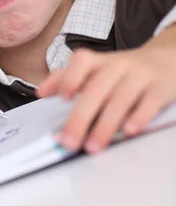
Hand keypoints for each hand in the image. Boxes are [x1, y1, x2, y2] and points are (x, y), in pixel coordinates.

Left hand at [37, 30, 175, 152]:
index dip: (70, 77)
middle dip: (80, 117)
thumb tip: (41, 91)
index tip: (62, 97)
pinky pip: (149, 102)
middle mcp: (118, 66)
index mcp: (100, 62)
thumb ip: (67, 77)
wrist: (167, 59)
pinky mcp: (161, 88)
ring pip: (120, 99)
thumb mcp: (97, 68)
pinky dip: (139, 116)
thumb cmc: (125, 71)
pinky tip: (129, 130)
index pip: (82, 62)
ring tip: (93, 145)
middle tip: (69, 141)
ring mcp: (140, 76)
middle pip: (97, 89)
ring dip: (105, 124)